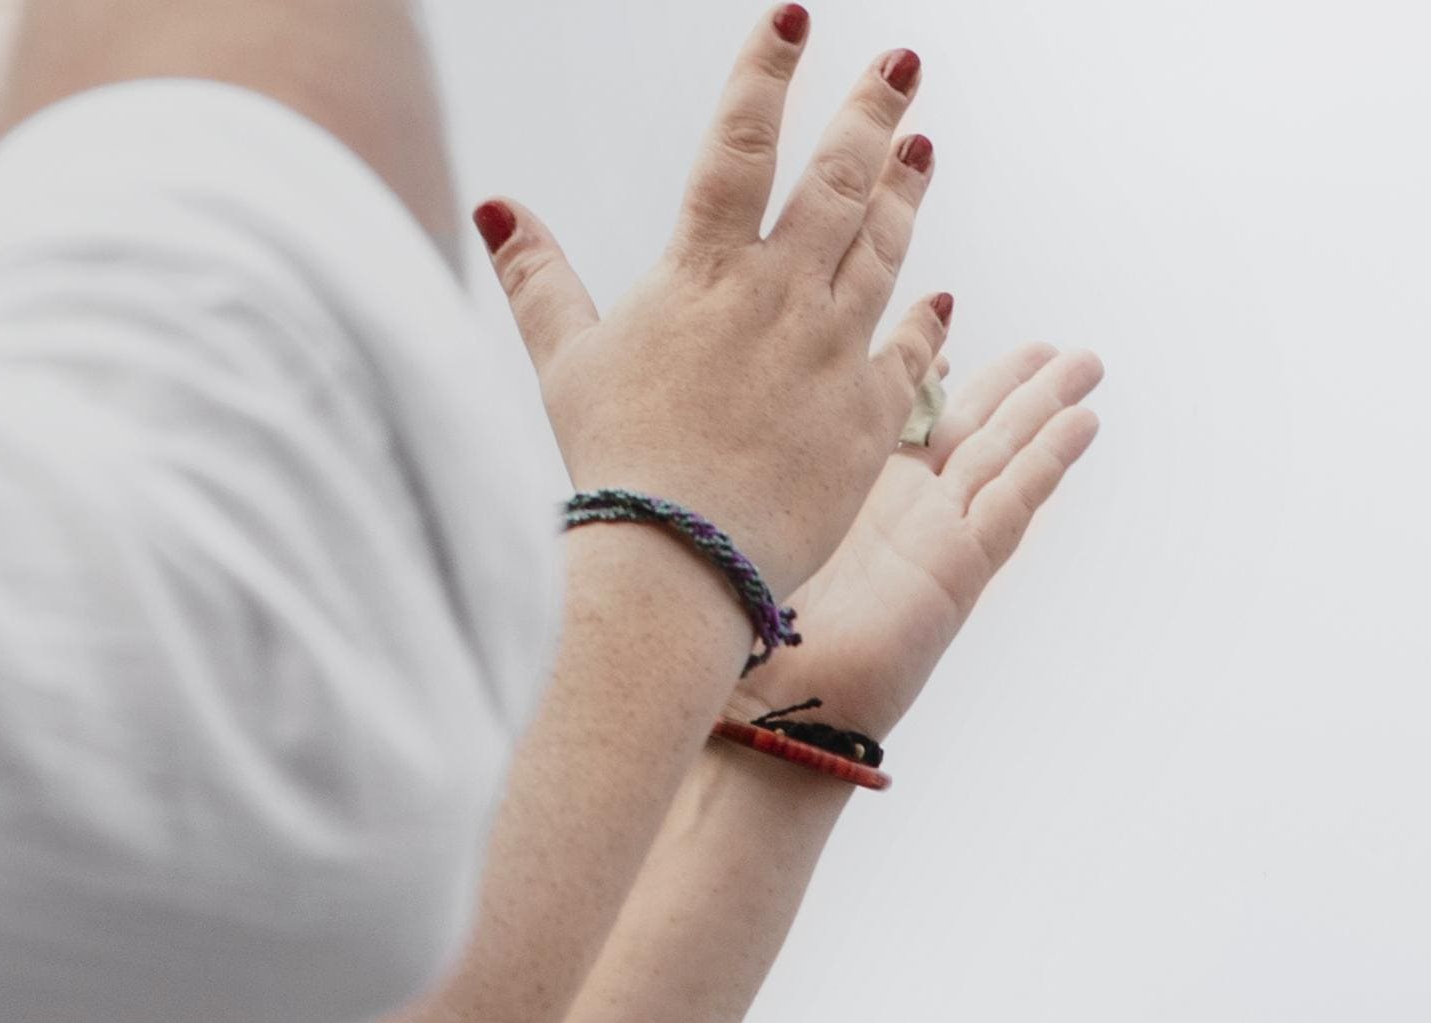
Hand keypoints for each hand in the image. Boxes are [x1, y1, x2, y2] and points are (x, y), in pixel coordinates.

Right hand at [477, 13, 944, 595]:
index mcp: (705, 272)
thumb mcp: (568, 362)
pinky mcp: (871, 418)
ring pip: (884, 250)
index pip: (742, 142)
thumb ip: (538, 278)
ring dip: (905, 192)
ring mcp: (835, 354)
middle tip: (902, 64)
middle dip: (873, 112)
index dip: (767, 70)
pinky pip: (911, 352)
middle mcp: (782, 297)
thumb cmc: (616, 466)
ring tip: (921, 147)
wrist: (680, 561)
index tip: (794, 17)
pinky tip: (937, 295)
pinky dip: (925, 320)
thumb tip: (493, 205)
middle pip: (839, 180)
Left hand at [757, 343, 1107, 739]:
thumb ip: (771, 457)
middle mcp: (906, 511)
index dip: (929, 365)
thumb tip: (751, 396)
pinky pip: (1012, 504)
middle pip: (975, 428)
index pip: (905, 413)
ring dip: (1048, 411)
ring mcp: (938, 539)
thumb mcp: (760, 510)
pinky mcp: (957, 571)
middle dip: (1018, 384)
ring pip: (1007, 456)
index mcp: (857, 490)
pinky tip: (1082, 425)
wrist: (768, 706)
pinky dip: (1048, 462)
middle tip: (1059, 346)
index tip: (947, 316)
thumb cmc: (748, 627)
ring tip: (1089, 368)